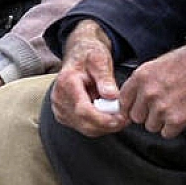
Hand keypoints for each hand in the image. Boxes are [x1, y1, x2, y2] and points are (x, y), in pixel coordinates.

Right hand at [50, 19, 125, 136]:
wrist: (79, 56)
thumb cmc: (89, 56)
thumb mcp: (100, 60)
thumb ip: (105, 78)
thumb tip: (112, 96)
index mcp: (66, 83)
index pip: (83, 110)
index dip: (104, 119)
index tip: (121, 118)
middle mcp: (59, 98)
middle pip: (84, 123)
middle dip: (108, 125)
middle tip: (126, 119)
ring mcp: (60, 109)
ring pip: (85, 129)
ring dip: (105, 127)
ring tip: (121, 117)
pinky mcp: (64, 116)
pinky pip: (84, 127)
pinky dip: (99, 126)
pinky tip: (110, 117)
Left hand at [119, 38, 185, 138]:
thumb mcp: (159, 63)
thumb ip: (144, 82)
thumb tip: (135, 98)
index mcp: (141, 76)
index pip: (123, 101)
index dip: (132, 106)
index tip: (137, 107)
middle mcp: (148, 93)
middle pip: (136, 117)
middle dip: (148, 114)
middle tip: (163, 105)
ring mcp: (162, 108)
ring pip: (151, 127)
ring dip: (162, 121)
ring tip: (175, 107)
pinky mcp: (178, 120)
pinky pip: (167, 133)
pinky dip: (175, 127)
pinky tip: (183, 113)